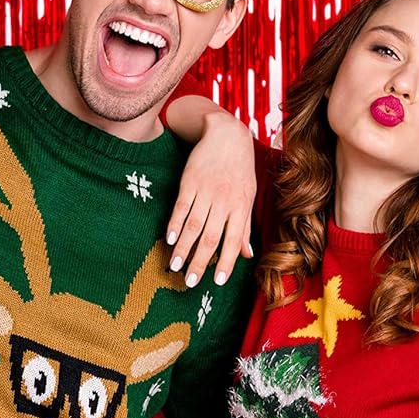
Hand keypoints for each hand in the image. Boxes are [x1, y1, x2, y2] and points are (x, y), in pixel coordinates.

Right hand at [165, 110, 257, 286]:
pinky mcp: (190, 181)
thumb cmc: (240, 169)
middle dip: (200, 262)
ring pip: (194, 225)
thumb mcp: (249, 196)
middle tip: (190, 282)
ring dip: (184, 248)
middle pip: (210, 237)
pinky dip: (175, 223)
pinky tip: (169, 239)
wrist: (227, 134)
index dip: (226, 262)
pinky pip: (182, 206)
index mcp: (241, 207)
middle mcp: (224, 201)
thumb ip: (245, 227)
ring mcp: (206, 191)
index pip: (233, 240)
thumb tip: (247, 255)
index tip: (217, 282)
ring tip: (175, 266)